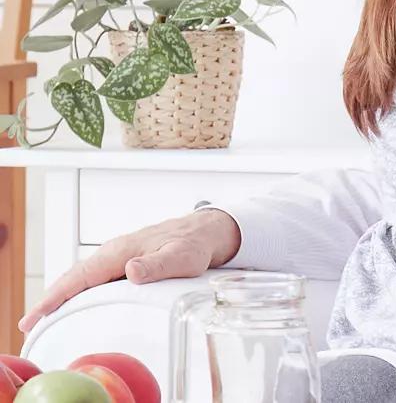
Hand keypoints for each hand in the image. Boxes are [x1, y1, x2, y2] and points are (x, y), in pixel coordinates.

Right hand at [20, 208, 240, 332]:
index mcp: (120, 252)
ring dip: (60, 297)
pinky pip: (92, 279)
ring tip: (41, 319)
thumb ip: (157, 265)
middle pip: (73, 277)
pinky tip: (70, 305)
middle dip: (49, 300)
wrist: (204, 232)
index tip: (38, 314)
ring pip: (80, 278)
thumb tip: (130, 271)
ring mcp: (116, 257)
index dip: (57, 296)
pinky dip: (75, 292)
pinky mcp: (121, 263)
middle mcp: (113, 253)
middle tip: (28, 324)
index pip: (81, 277)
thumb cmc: (193, 245)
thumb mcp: (182, 258)